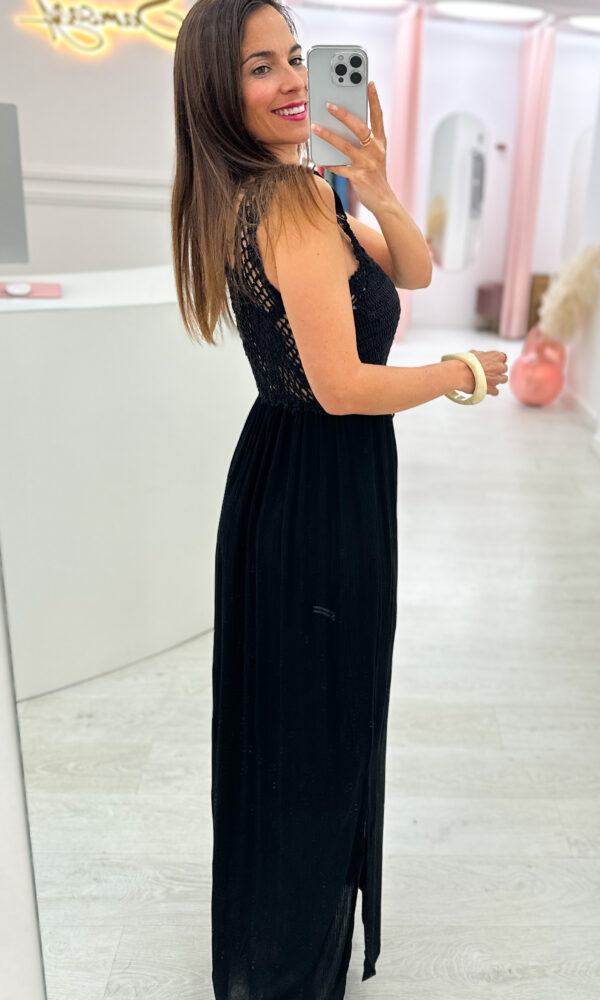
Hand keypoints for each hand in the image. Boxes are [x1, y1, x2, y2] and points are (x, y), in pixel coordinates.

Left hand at [310, 81, 391, 214]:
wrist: (384, 201)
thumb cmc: (375, 174)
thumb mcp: (374, 154)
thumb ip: (362, 140)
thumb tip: (341, 125)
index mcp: (380, 142)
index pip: (378, 117)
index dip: (374, 100)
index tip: (369, 83)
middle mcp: (376, 151)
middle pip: (360, 128)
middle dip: (344, 115)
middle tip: (329, 104)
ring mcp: (368, 164)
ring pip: (346, 146)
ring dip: (329, 135)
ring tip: (315, 126)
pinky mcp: (359, 178)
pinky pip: (340, 168)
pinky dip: (328, 162)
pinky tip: (317, 156)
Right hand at [459, 351, 508, 396]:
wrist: (460, 374)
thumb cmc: (466, 363)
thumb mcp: (475, 353)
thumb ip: (483, 354)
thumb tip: (482, 356)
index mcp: (497, 356)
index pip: (503, 357)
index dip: (497, 361)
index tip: (492, 363)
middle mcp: (500, 367)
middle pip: (504, 369)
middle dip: (497, 370)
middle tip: (488, 371)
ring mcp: (497, 379)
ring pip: (503, 379)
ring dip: (497, 380)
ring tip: (488, 380)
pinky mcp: (493, 389)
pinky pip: (496, 391)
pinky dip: (491, 390)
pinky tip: (485, 388)